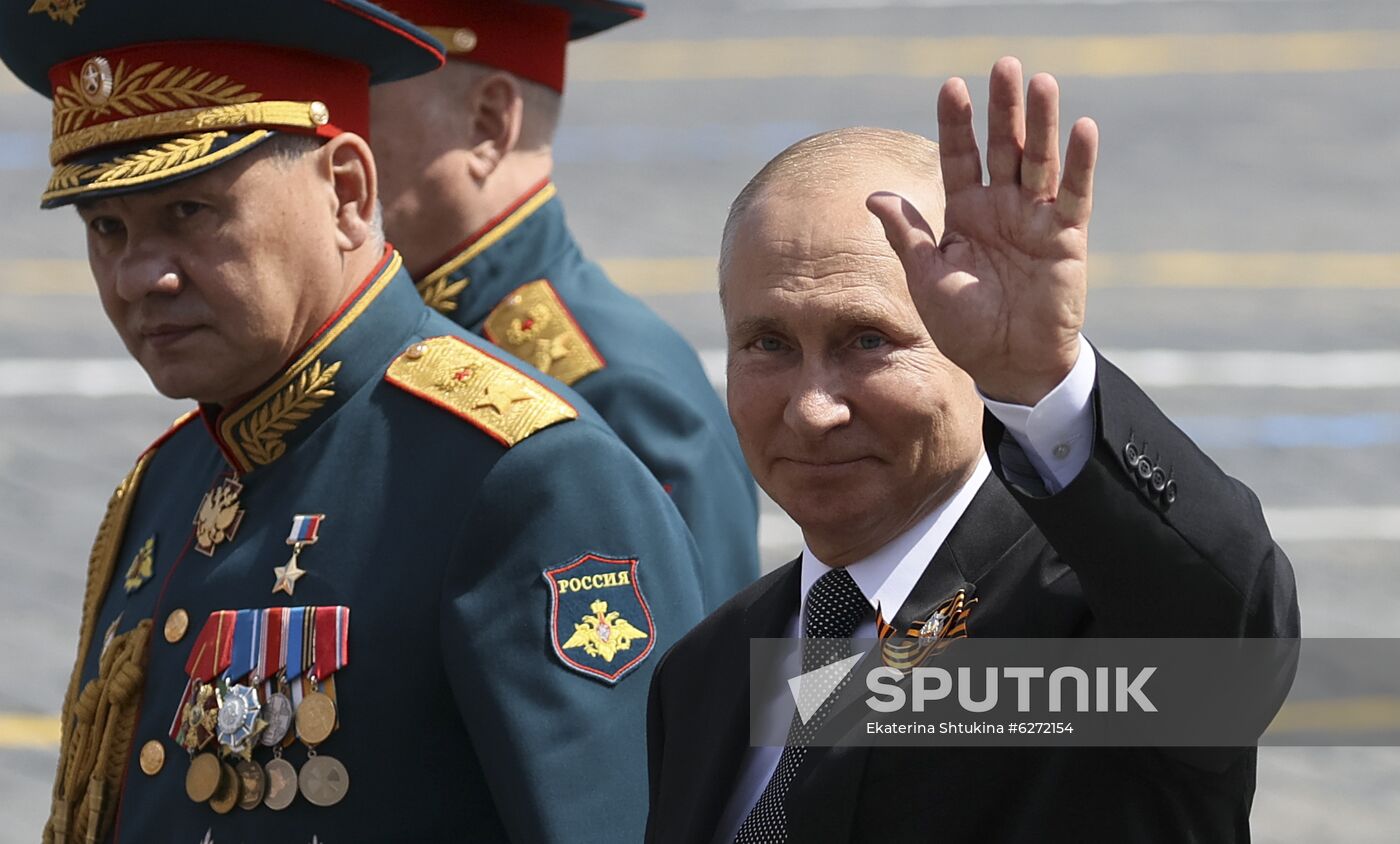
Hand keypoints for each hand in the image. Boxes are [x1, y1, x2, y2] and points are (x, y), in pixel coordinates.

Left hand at [868, 56, 1097, 405]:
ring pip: (1038, 161)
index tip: (950, 86)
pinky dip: (1080, 163)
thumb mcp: (926, 278)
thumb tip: (873, 195)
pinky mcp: (1066, 238)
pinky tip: (1082, 128)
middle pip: (1002, 147)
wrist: (1006, 365)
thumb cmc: (963, 326)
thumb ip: (906, 235)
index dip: (957, 124)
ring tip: (1040, 82)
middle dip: (1002, 108)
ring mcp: (1036, 219)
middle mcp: (1002, 207)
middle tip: (1003, 64)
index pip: (960, 158)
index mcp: (965, 213)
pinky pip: (1075, 195)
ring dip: (1040, 122)